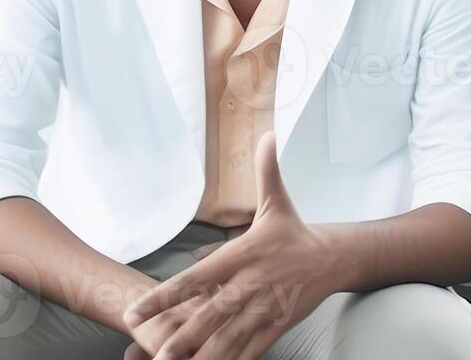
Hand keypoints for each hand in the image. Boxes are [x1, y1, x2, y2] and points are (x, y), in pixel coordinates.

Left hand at [122, 132, 347, 359]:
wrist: (335, 259)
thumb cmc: (295, 233)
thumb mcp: (278, 202)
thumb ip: (266, 171)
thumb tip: (267, 134)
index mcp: (241, 255)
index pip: (195, 278)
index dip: (164, 296)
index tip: (135, 310)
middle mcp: (250, 283)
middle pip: (210, 314)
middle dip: (182, 336)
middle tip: (156, 354)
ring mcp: (265, 307)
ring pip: (229, 337)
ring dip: (204, 355)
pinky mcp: (279, 324)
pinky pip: (252, 348)